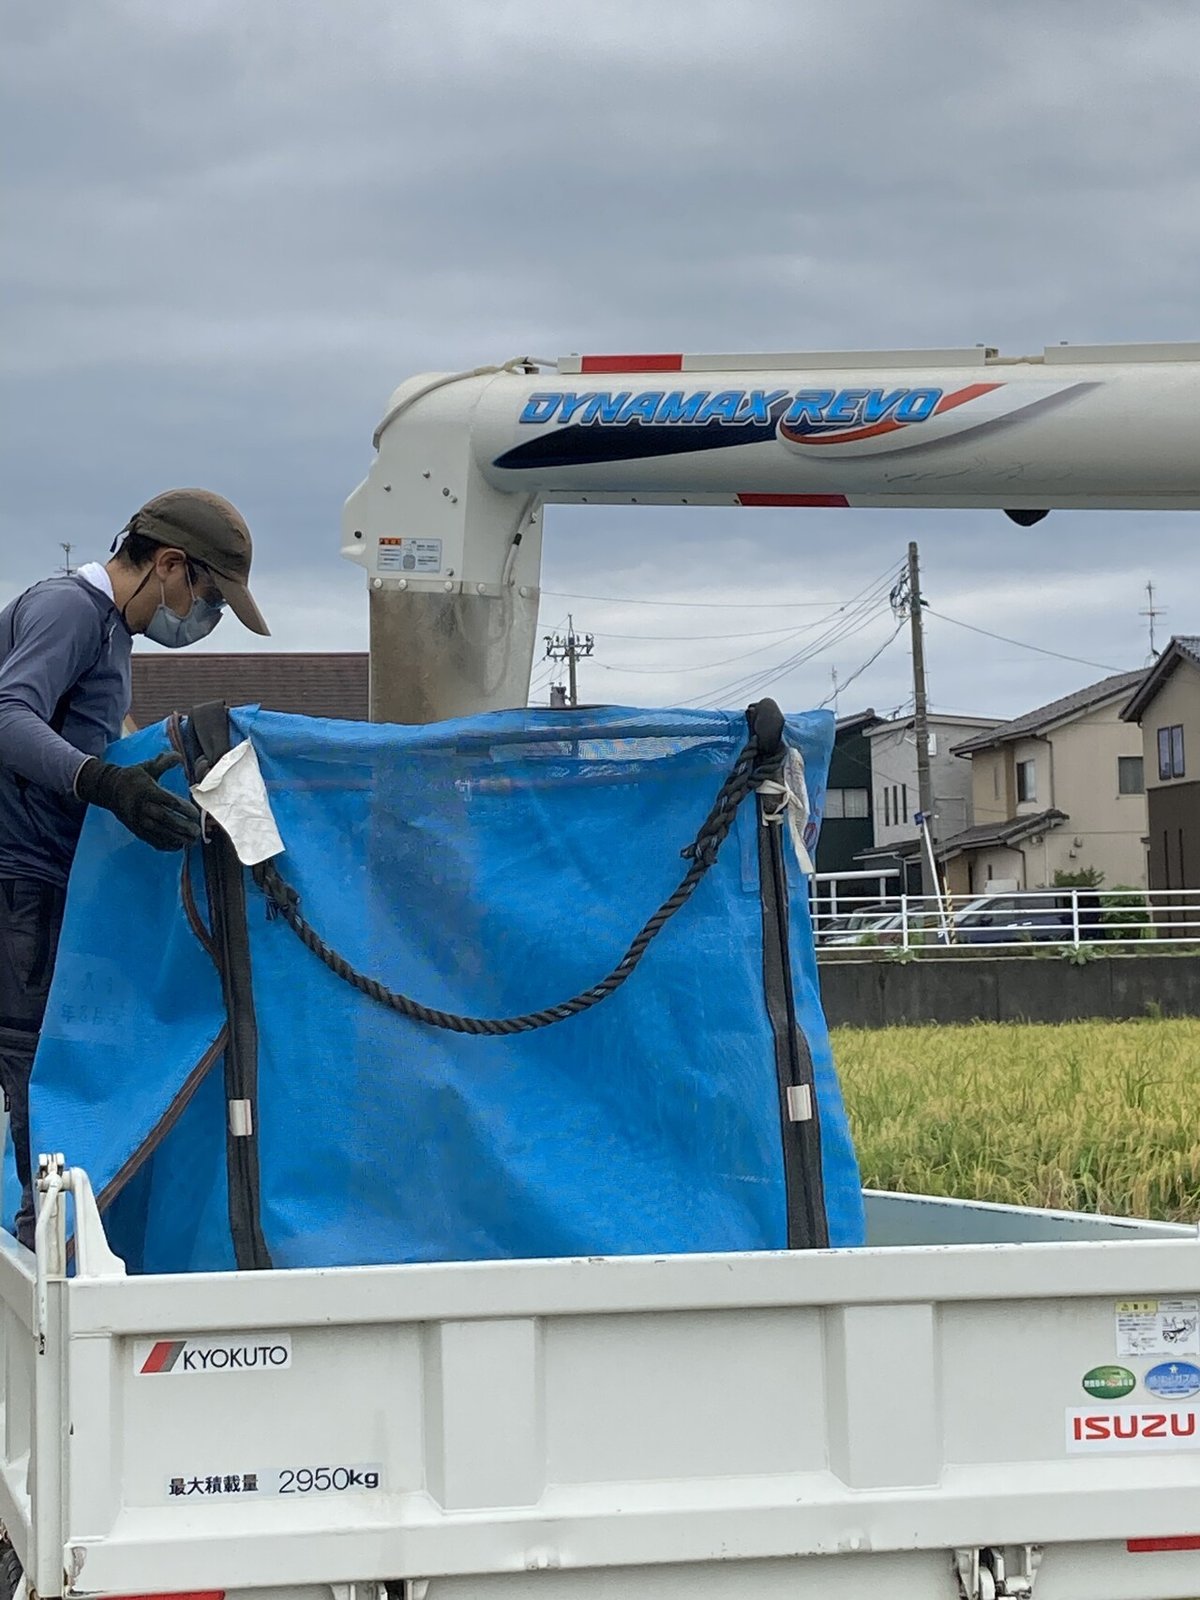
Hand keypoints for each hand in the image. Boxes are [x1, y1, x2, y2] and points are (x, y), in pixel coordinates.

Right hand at [75, 750, 201, 850]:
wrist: (108, 789)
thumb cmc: (132, 777)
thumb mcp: (147, 767)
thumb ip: (164, 762)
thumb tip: (179, 756)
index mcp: (147, 790)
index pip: (168, 801)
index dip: (183, 809)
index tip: (196, 813)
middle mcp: (142, 806)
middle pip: (165, 818)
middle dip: (182, 826)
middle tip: (197, 831)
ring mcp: (138, 819)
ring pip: (159, 831)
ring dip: (177, 838)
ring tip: (192, 841)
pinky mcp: (135, 829)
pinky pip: (151, 839)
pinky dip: (165, 845)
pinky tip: (178, 846)